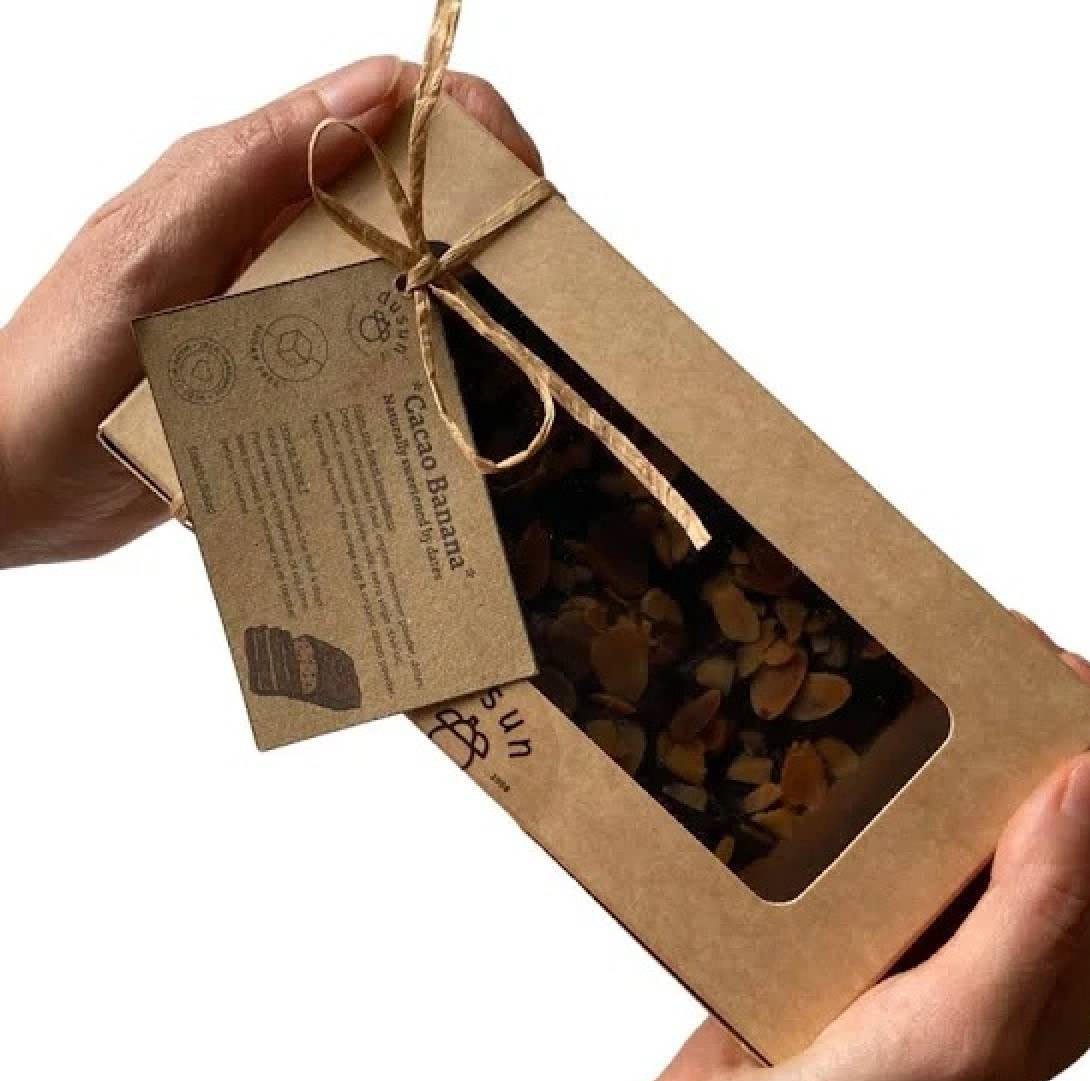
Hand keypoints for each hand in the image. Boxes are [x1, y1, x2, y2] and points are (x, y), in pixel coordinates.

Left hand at [0, 57, 538, 567]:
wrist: (19, 476)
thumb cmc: (62, 358)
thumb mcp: (153, 247)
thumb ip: (252, 166)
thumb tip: (379, 89)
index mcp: (249, 176)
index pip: (381, 111)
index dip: (464, 124)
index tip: (522, 178)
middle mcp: (281, 231)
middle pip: (411, 198)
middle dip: (484, 216)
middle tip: (533, 276)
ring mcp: (294, 304)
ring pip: (406, 278)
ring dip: (464, 297)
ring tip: (512, 340)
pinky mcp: (299, 373)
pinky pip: (378, 351)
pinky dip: (423, 364)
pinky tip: (450, 394)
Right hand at [566, 646, 1089, 1080]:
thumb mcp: (967, 1027)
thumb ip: (1041, 908)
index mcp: (1059, 978)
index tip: (1045, 655)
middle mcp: (1008, 952)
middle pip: (1053, 805)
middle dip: (1034, 716)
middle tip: (975, 643)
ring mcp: (935, 939)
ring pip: (972, 813)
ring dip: (959, 740)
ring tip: (920, 676)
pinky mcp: (866, 930)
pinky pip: (898, 838)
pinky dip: (890, 782)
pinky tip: (850, 750)